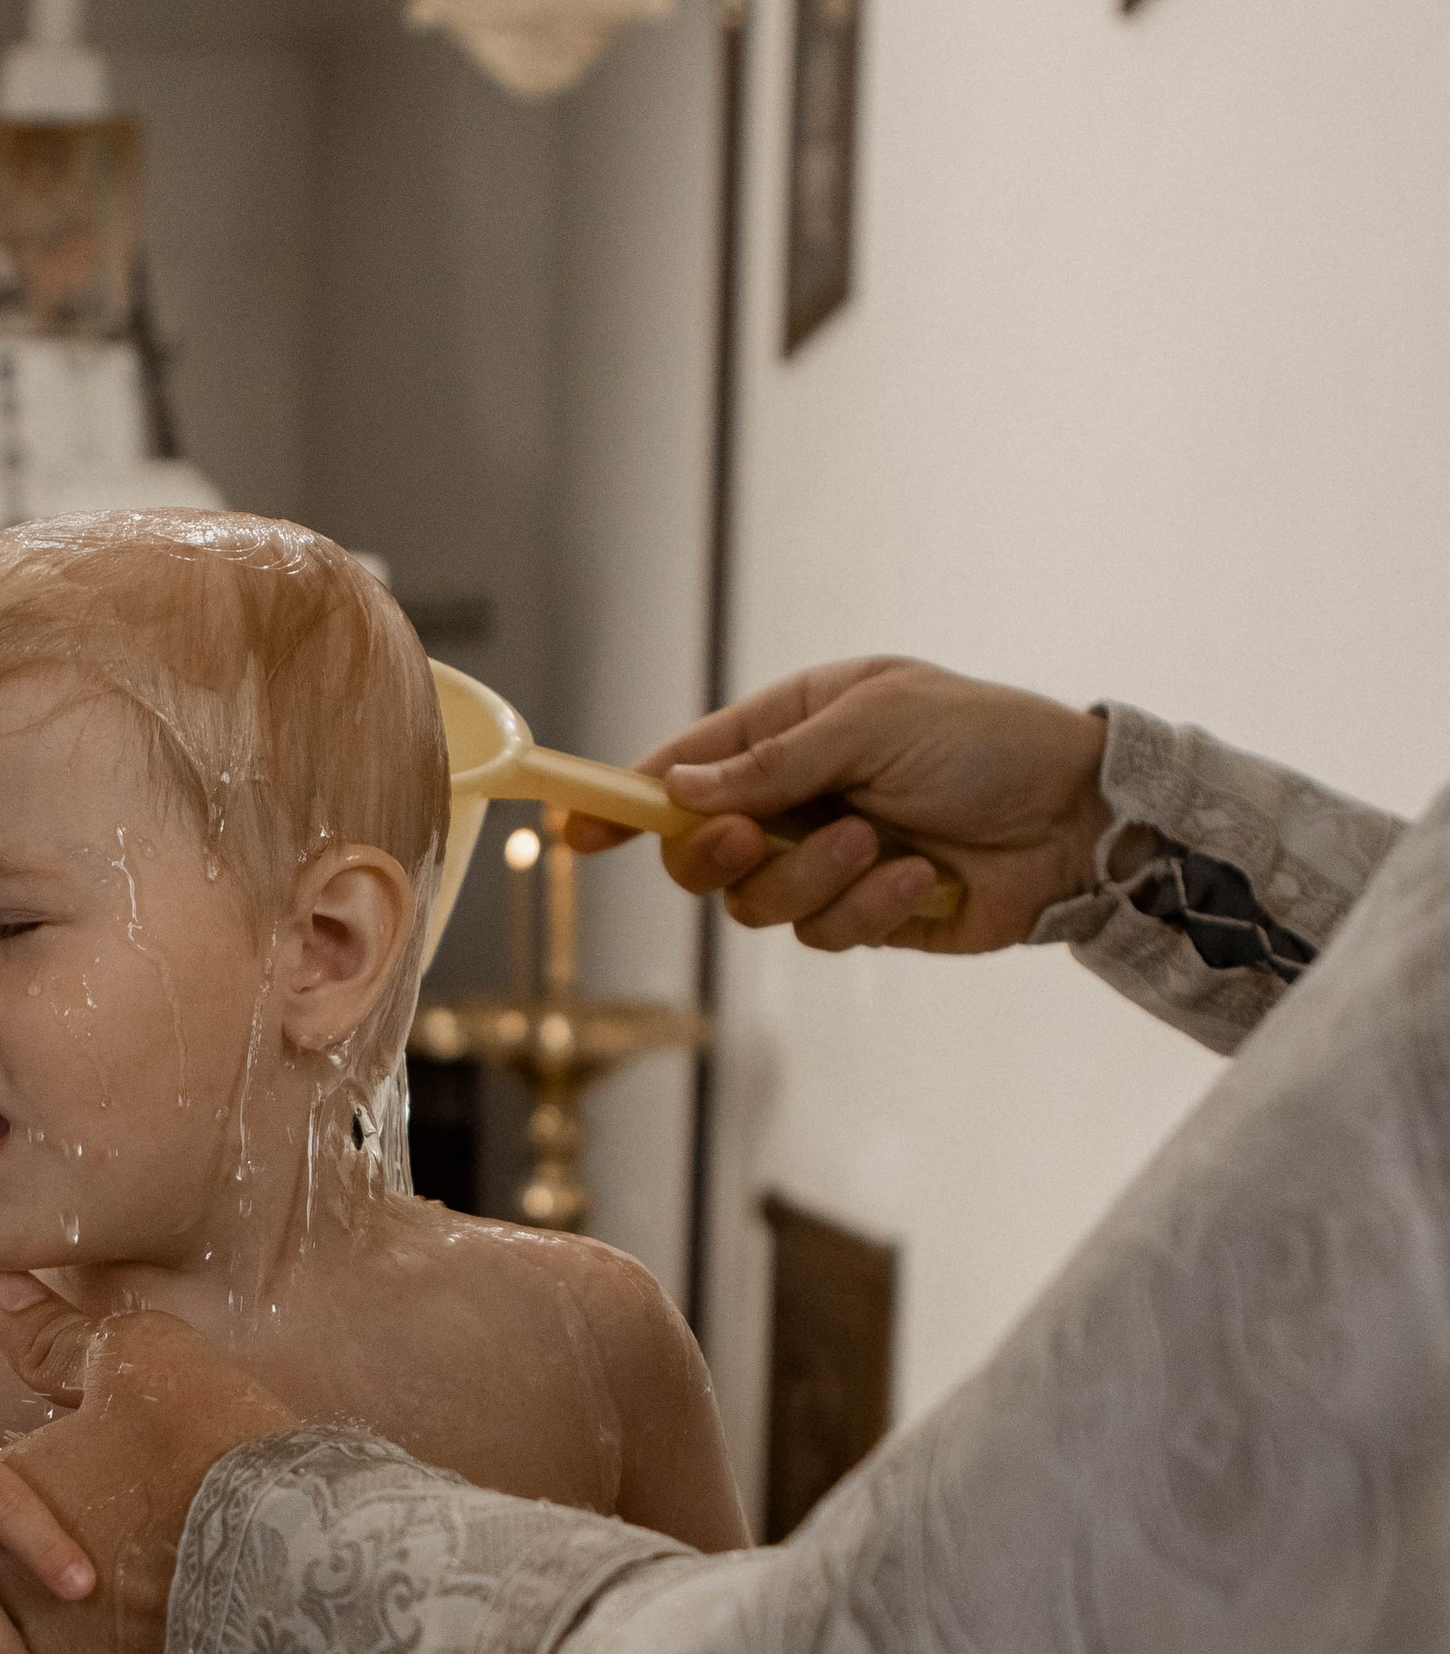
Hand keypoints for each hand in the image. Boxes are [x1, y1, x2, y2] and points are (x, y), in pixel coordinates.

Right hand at [564, 659, 1111, 953]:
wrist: (1080, 817)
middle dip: (717, 853)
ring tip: (876, 844)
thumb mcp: (874, 722)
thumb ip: (773, 761)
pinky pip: (822, 931)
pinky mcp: (865, 916)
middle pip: (699, 851)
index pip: (683, 768)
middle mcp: (797, 797)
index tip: (574, 828)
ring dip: (812, 878)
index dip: (623, 799)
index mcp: (791, 730)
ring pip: (757, 903)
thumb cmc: (986, 741)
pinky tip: (917, 878)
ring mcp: (828, 861)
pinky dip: (866, 907)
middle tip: (753, 839)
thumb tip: (681, 789)